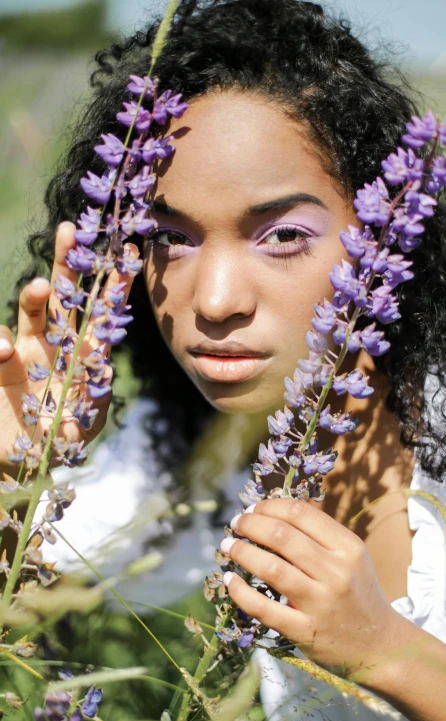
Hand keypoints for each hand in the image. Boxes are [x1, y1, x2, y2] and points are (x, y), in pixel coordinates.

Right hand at [0, 222, 131, 473]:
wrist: (23, 457)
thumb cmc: (62, 438)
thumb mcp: (84, 424)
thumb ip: (95, 398)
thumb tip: (104, 364)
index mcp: (84, 354)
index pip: (102, 314)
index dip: (113, 285)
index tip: (127, 254)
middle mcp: (56, 344)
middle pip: (65, 296)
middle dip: (68, 263)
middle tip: (72, 231)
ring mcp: (26, 351)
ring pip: (31, 312)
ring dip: (35, 296)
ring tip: (40, 286)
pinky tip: (4, 351)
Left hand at [222, 498, 405, 683]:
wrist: (380, 646)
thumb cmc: (357, 594)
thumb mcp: (350, 558)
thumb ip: (319, 536)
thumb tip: (272, 513)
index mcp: (348, 548)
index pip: (302, 513)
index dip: (271, 506)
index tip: (255, 508)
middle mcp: (337, 572)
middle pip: (282, 536)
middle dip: (251, 524)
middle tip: (237, 523)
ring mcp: (321, 603)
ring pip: (271, 568)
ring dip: (242, 552)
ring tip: (228, 545)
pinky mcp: (305, 631)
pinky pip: (264, 608)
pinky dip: (241, 591)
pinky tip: (230, 580)